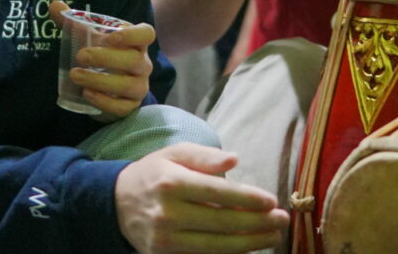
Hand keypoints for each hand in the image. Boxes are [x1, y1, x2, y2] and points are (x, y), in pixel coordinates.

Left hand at [54, 1, 154, 120]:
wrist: (108, 87)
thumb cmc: (102, 55)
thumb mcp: (89, 37)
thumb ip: (73, 22)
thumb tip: (54, 5)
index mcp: (136, 42)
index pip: (146, 34)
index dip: (132, 35)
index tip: (109, 37)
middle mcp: (142, 64)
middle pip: (134, 60)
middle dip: (106, 58)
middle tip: (80, 56)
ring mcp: (139, 86)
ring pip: (129, 85)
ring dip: (100, 80)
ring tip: (76, 76)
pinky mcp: (130, 106)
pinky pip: (122, 106)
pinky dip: (104, 101)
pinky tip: (87, 94)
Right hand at [115, 143, 288, 253]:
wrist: (116, 203)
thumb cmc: (153, 173)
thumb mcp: (174, 153)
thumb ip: (205, 156)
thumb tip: (235, 160)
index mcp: (172, 183)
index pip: (218, 194)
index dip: (248, 199)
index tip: (272, 201)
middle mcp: (168, 213)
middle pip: (222, 223)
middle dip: (257, 223)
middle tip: (282, 220)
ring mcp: (165, 239)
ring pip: (216, 246)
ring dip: (249, 243)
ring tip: (273, 237)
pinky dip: (229, 253)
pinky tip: (248, 246)